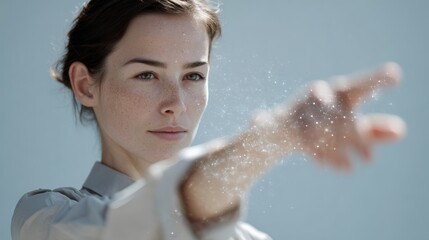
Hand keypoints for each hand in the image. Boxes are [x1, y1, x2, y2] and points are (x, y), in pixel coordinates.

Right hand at [257, 62, 405, 170]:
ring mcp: (304, 108)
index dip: (377, 80)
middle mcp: (322, 94)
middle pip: (344, 117)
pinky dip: (320, 155)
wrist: (282, 128)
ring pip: (326, 131)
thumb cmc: (324, 123)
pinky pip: (309, 141)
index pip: (361, 86)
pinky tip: (327, 165)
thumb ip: (375, 128)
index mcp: (341, 91)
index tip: (395, 75)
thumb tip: (399, 132)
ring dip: (339, 152)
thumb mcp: (350, 126)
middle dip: (358, 139)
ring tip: (349, 168)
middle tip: (370, 160)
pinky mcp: (291, 125)